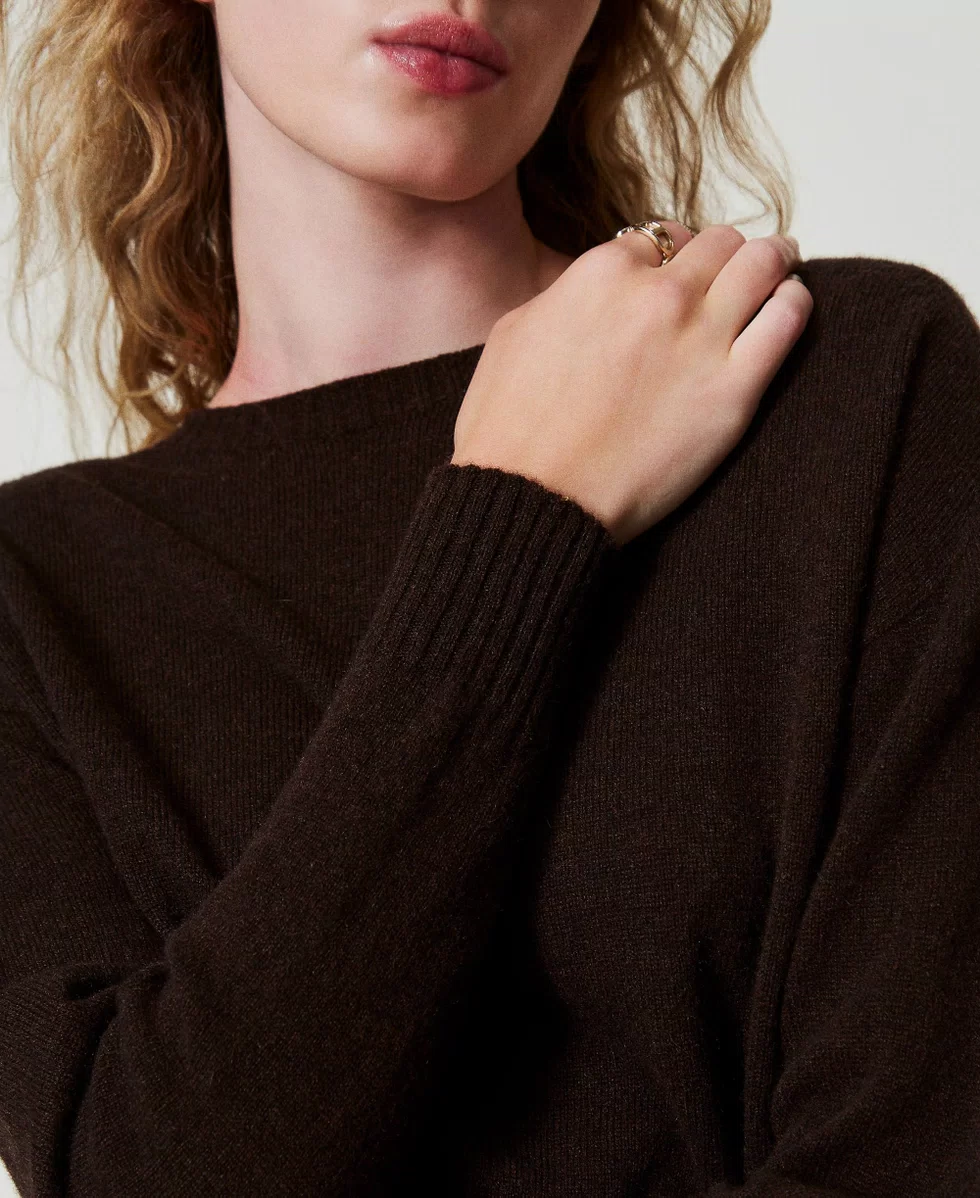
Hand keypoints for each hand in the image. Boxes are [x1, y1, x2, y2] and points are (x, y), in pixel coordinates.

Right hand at [451, 223, 810, 545]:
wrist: (533, 498)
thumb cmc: (508, 430)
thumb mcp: (512, 335)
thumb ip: (560, 298)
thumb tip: (583, 293)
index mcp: (602, 274)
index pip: (657, 239)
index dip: (667, 254)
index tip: (674, 273)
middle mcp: (660, 294)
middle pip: (716, 244)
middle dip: (723, 252)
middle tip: (733, 265)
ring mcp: (703, 339)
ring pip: (762, 264)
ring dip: (772, 260)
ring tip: (778, 267)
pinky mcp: (734, 390)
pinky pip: (787, 320)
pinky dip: (793, 302)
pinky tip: (787, 306)